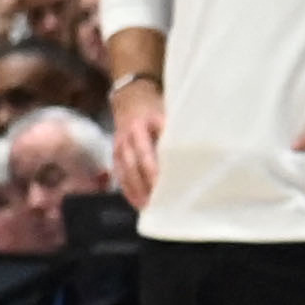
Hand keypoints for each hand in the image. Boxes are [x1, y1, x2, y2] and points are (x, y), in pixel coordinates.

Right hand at [109, 84, 162, 205]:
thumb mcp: (164, 112)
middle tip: (157, 201)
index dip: (153, 168)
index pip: (145, 151)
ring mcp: (118, 146)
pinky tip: (137, 202)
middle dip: (144, 183)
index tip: (163, 183)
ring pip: (124, 171)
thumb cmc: (152, 107)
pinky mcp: (114, 154)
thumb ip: (172, 132)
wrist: (129, 97)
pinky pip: (119, 174)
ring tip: (147, 206)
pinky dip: (127, 189)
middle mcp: (126, 138)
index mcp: (139, 126)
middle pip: (133, 164)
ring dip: (135, 190)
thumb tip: (190, 153)